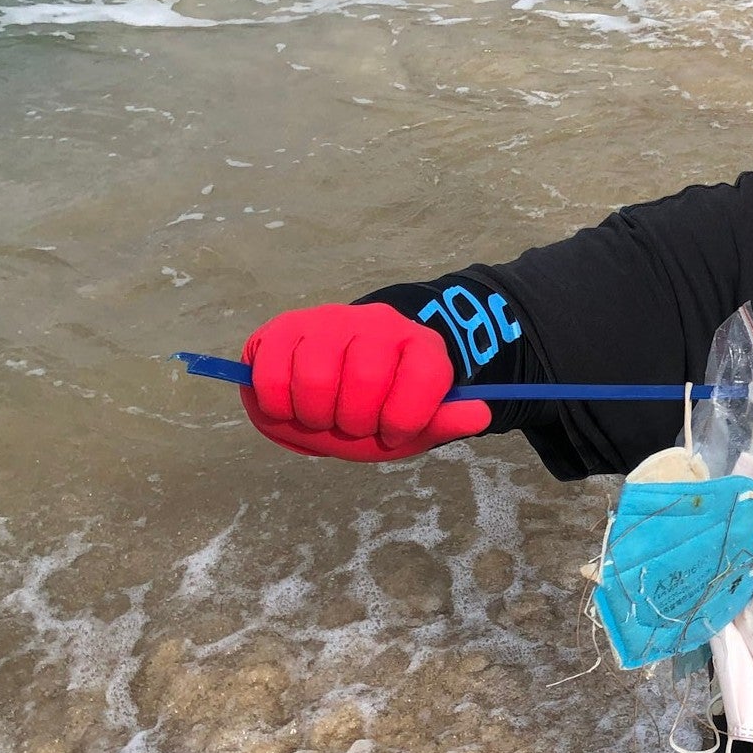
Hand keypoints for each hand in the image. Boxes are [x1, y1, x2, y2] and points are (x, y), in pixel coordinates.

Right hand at [240, 303, 491, 459]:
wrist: (329, 389)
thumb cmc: (375, 412)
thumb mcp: (412, 427)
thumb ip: (443, 422)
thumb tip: (481, 415)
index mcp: (420, 346)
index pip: (425, 376)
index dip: (404, 419)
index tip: (391, 433)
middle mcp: (378, 324)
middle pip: (365, 379)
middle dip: (353, 422)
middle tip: (350, 425)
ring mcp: (330, 320)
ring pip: (315, 376)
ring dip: (313, 416)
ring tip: (321, 416)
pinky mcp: (285, 327)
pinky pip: (271, 374)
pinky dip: (276, 405)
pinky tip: (289, 407)